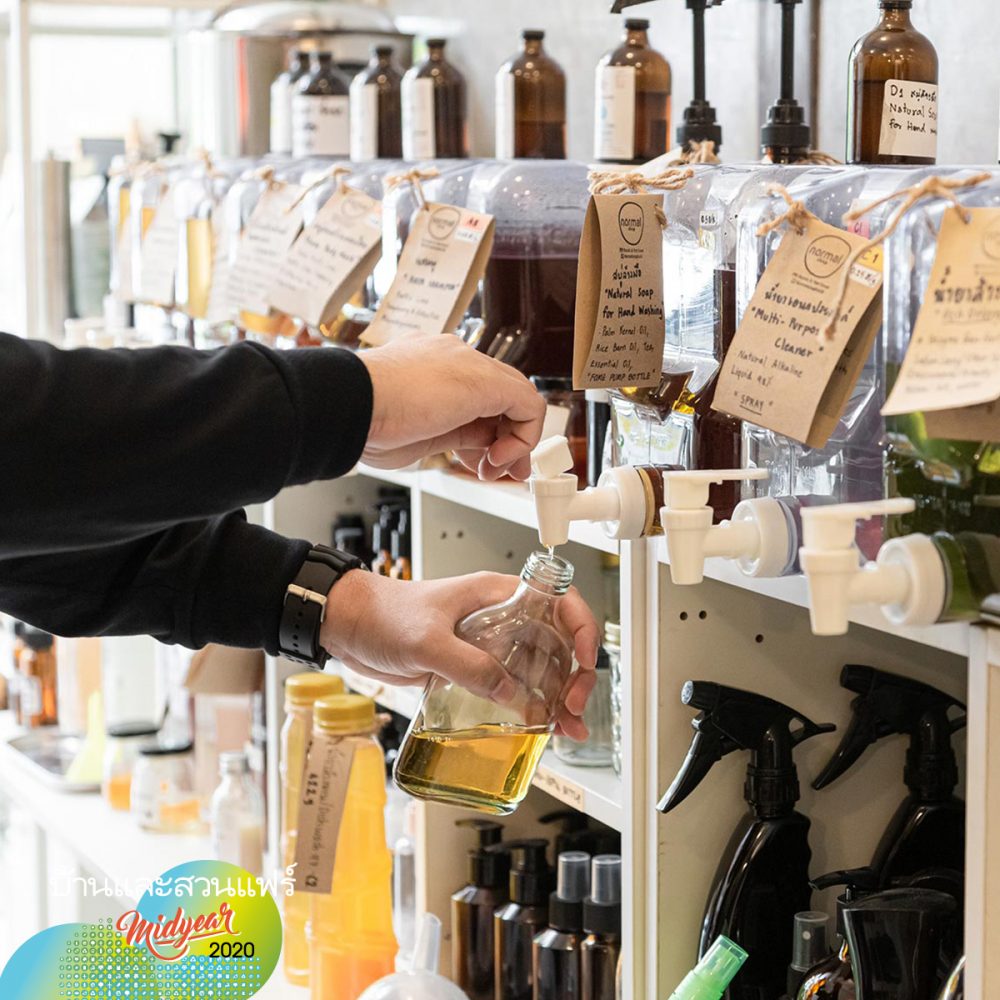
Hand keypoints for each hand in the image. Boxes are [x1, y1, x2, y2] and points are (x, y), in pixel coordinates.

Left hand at [321, 570, 600, 739]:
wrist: (349, 626)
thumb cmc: (383, 613)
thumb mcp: (427, 639)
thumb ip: (469, 665)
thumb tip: (509, 692)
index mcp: (497, 594)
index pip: (558, 600)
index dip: (581, 627)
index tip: (585, 659)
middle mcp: (501, 617)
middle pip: (557, 641)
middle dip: (574, 674)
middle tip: (571, 706)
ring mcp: (489, 644)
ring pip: (539, 668)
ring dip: (558, 697)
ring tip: (568, 727)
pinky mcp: (473, 668)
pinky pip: (512, 687)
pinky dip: (531, 707)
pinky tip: (541, 727)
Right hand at [359, 336, 545, 480]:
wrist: (349, 402)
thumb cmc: (365, 419)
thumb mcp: (418, 432)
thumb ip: (452, 434)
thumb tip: (474, 448)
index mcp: (431, 367)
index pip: (476, 399)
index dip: (486, 435)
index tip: (482, 463)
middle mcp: (453, 359)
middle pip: (501, 398)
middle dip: (508, 441)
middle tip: (501, 471)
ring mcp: (469, 365)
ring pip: (517, 399)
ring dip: (515, 443)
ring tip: (495, 470)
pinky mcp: (485, 380)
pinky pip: (528, 404)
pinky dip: (523, 438)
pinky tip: (498, 458)